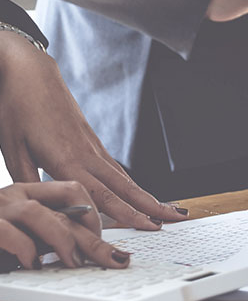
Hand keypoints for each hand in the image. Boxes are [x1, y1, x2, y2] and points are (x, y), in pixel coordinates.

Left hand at [0, 33, 186, 229]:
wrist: (29, 73)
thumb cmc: (17, 107)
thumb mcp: (11, 148)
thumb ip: (27, 182)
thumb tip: (39, 209)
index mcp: (66, 160)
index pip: (102, 195)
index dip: (128, 214)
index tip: (149, 227)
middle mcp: (87, 154)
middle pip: (125, 188)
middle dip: (153, 206)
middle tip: (177, 219)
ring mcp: (93, 147)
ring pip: (125, 179)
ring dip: (148, 197)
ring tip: (169, 210)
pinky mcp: (93, 142)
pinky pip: (117, 169)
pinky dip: (132, 185)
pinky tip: (139, 195)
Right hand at [0, 181, 130, 268]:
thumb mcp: (26, 234)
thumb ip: (49, 237)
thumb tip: (86, 254)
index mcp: (30, 194)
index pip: (75, 194)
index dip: (97, 219)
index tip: (111, 244)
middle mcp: (16, 195)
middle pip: (68, 210)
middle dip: (96, 239)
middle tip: (117, 260)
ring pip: (41, 215)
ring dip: (63, 241)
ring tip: (73, 262)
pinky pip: (8, 232)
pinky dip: (25, 249)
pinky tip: (32, 263)